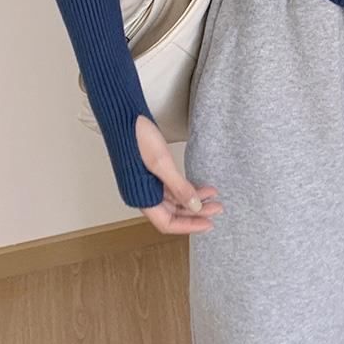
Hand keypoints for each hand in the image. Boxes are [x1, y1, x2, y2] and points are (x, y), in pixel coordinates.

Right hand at [135, 115, 223, 233]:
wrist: (124, 117)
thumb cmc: (137, 138)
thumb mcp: (162, 163)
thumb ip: (179, 187)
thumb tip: (196, 207)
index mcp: (141, 198)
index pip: (167, 223)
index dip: (189, 226)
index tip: (209, 224)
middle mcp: (143, 195)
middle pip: (173, 214)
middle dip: (196, 212)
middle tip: (219, 207)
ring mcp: (148, 185)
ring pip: (174, 201)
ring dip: (194, 200)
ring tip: (214, 196)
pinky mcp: (152, 174)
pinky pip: (172, 188)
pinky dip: (187, 189)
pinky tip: (201, 187)